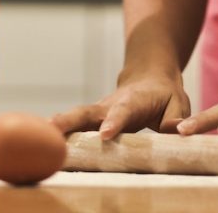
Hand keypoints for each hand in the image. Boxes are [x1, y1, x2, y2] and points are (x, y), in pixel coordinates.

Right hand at [51, 72, 190, 140]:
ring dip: (59, 126)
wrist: (149, 75)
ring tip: (39, 135)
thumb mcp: (178, 102)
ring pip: (76, 117)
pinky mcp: (91, 119)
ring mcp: (98, 111)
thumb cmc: (164, 93)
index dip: (114, 122)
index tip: (105, 135)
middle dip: (71, 121)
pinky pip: (74, 126)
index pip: (122, 112)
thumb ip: (176, 118)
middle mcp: (110, 104)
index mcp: (133, 101)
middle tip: (53, 129)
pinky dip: (58, 132)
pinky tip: (41, 141)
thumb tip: (176, 133)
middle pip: (88, 112)